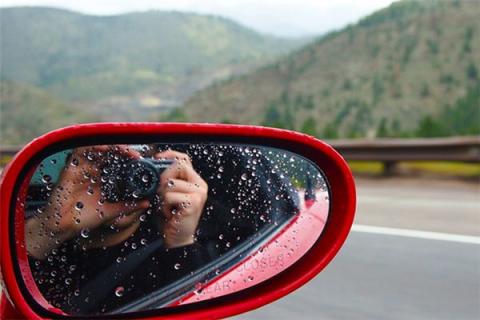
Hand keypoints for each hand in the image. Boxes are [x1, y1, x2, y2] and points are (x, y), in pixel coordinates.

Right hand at [26, 145, 148, 258]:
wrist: (63, 226)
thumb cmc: (84, 218)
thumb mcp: (111, 211)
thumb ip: (128, 206)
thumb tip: (146, 203)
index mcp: (104, 178)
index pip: (118, 161)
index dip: (129, 158)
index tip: (140, 161)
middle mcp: (94, 170)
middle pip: (110, 153)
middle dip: (124, 151)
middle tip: (135, 155)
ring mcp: (83, 168)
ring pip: (98, 149)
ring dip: (111, 147)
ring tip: (124, 150)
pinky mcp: (71, 168)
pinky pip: (80, 151)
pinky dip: (92, 147)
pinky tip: (103, 148)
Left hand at [155, 150, 207, 247]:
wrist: (178, 240)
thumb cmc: (171, 217)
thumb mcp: (168, 194)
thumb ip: (167, 180)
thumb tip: (154, 165)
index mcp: (195, 181)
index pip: (184, 159)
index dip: (169, 155)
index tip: (157, 158)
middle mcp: (200, 185)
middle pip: (177, 166)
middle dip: (163, 178)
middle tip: (161, 194)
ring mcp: (198, 193)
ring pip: (170, 183)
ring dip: (162, 197)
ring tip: (167, 207)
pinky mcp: (193, 203)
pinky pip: (169, 196)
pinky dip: (164, 206)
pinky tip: (170, 214)